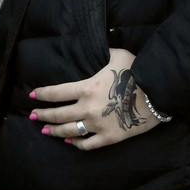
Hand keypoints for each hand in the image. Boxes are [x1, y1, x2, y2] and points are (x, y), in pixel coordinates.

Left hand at [28, 48, 160, 150]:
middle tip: (33, 116)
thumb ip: (103, 52)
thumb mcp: (117, 55)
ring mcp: (97, 126)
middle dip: (43, 114)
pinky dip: (76, 144)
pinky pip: (87, 145)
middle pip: (58, 114)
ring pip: (69, 131)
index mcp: (86, 88)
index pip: (56, 93)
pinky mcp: (109, 138)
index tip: (32, 96)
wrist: (157, 93)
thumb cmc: (137, 71)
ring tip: (45, 130)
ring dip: (54, 130)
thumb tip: (99, 44)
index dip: (42, 94)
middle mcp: (87, 109)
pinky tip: (69, 142)